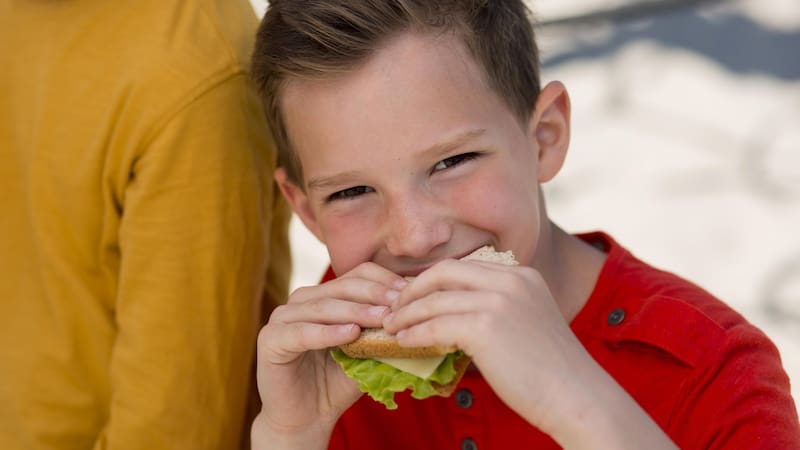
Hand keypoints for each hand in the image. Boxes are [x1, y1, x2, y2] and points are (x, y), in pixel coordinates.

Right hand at [252, 263, 405, 448]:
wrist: (307, 418)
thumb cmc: (337, 383)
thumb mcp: (367, 352)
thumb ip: (383, 331)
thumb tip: (418, 313)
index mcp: (324, 296)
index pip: (356, 275)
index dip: (382, 280)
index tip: (407, 292)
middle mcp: (301, 301)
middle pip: (341, 287)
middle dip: (373, 295)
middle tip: (398, 304)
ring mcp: (282, 318)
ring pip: (323, 307)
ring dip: (355, 311)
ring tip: (381, 318)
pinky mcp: (269, 340)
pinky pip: (302, 332)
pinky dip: (328, 332)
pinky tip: (350, 334)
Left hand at [381, 258, 592, 429]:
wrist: (576, 396)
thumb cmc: (550, 370)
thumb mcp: (527, 321)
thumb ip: (497, 308)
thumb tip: (452, 315)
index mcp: (520, 275)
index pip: (462, 267)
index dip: (431, 281)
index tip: (413, 297)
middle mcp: (509, 280)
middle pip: (444, 272)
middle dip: (413, 289)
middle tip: (395, 308)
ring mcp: (498, 301)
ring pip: (435, 299)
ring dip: (406, 314)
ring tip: (390, 326)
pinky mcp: (486, 327)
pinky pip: (436, 325)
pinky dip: (414, 333)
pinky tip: (403, 342)